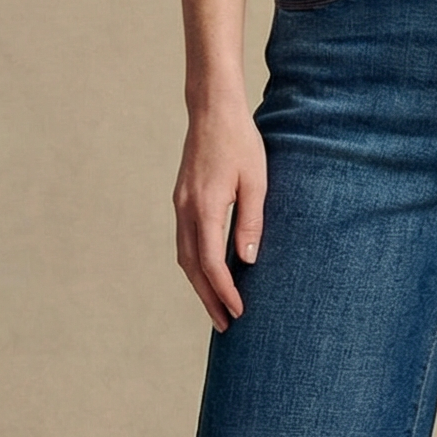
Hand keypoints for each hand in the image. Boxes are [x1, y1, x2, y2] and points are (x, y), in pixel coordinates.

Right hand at [174, 108, 267, 331]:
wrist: (212, 111)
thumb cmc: (241, 142)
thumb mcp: (256, 181)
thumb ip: (251, 222)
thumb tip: (247, 262)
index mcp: (205, 207)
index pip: (212, 263)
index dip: (225, 291)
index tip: (239, 312)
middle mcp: (186, 210)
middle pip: (192, 268)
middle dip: (208, 299)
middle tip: (225, 326)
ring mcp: (180, 205)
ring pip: (184, 257)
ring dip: (199, 285)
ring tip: (217, 307)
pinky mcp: (181, 200)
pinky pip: (184, 242)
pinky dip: (195, 265)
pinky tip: (208, 274)